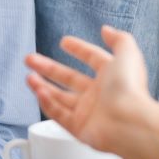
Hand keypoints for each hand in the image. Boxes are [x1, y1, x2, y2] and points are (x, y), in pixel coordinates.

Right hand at [26, 26, 158, 158]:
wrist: (128, 122)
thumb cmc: (129, 88)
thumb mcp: (127, 53)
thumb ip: (118, 39)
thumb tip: (107, 29)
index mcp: (111, 76)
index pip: (92, 59)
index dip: (78, 49)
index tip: (64, 42)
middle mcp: (99, 94)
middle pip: (69, 78)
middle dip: (48, 68)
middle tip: (31, 59)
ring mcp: (88, 112)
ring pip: (60, 98)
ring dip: (43, 86)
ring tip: (29, 77)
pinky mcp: (80, 128)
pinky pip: (59, 115)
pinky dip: (47, 104)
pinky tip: (39, 92)